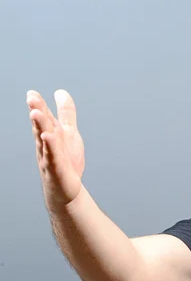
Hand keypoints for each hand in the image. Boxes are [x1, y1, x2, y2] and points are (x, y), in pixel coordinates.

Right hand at [27, 89, 84, 211]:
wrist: (67, 188)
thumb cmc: (65, 159)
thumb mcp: (68, 132)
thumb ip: (65, 113)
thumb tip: (60, 92)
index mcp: (50, 133)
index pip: (43, 118)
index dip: (38, 106)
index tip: (32, 93)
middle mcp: (47, 144)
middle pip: (41, 126)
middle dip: (37, 112)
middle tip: (31, 98)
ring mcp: (50, 156)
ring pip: (44, 139)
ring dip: (40, 126)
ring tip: (36, 113)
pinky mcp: (56, 169)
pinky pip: (52, 157)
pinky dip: (51, 147)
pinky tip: (48, 137)